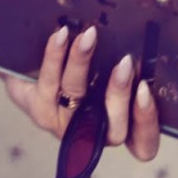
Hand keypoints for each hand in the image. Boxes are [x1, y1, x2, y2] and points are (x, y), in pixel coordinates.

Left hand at [3, 25, 159, 161]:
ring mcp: (63, 124)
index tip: (145, 90)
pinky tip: (61, 35)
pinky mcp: (38, 108)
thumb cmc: (76, 70)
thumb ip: (122, 66)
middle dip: (120, 93)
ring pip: (77, 95)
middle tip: (125, 63)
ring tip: (88, 37)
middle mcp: (92, 132)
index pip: (142, 143)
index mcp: (116, 126)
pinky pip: (49, 80)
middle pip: (114, 128)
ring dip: (83, 63)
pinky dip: (56, 54)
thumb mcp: (103, 70)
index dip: (147, 123)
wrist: (29, 73)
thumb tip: (143, 39)